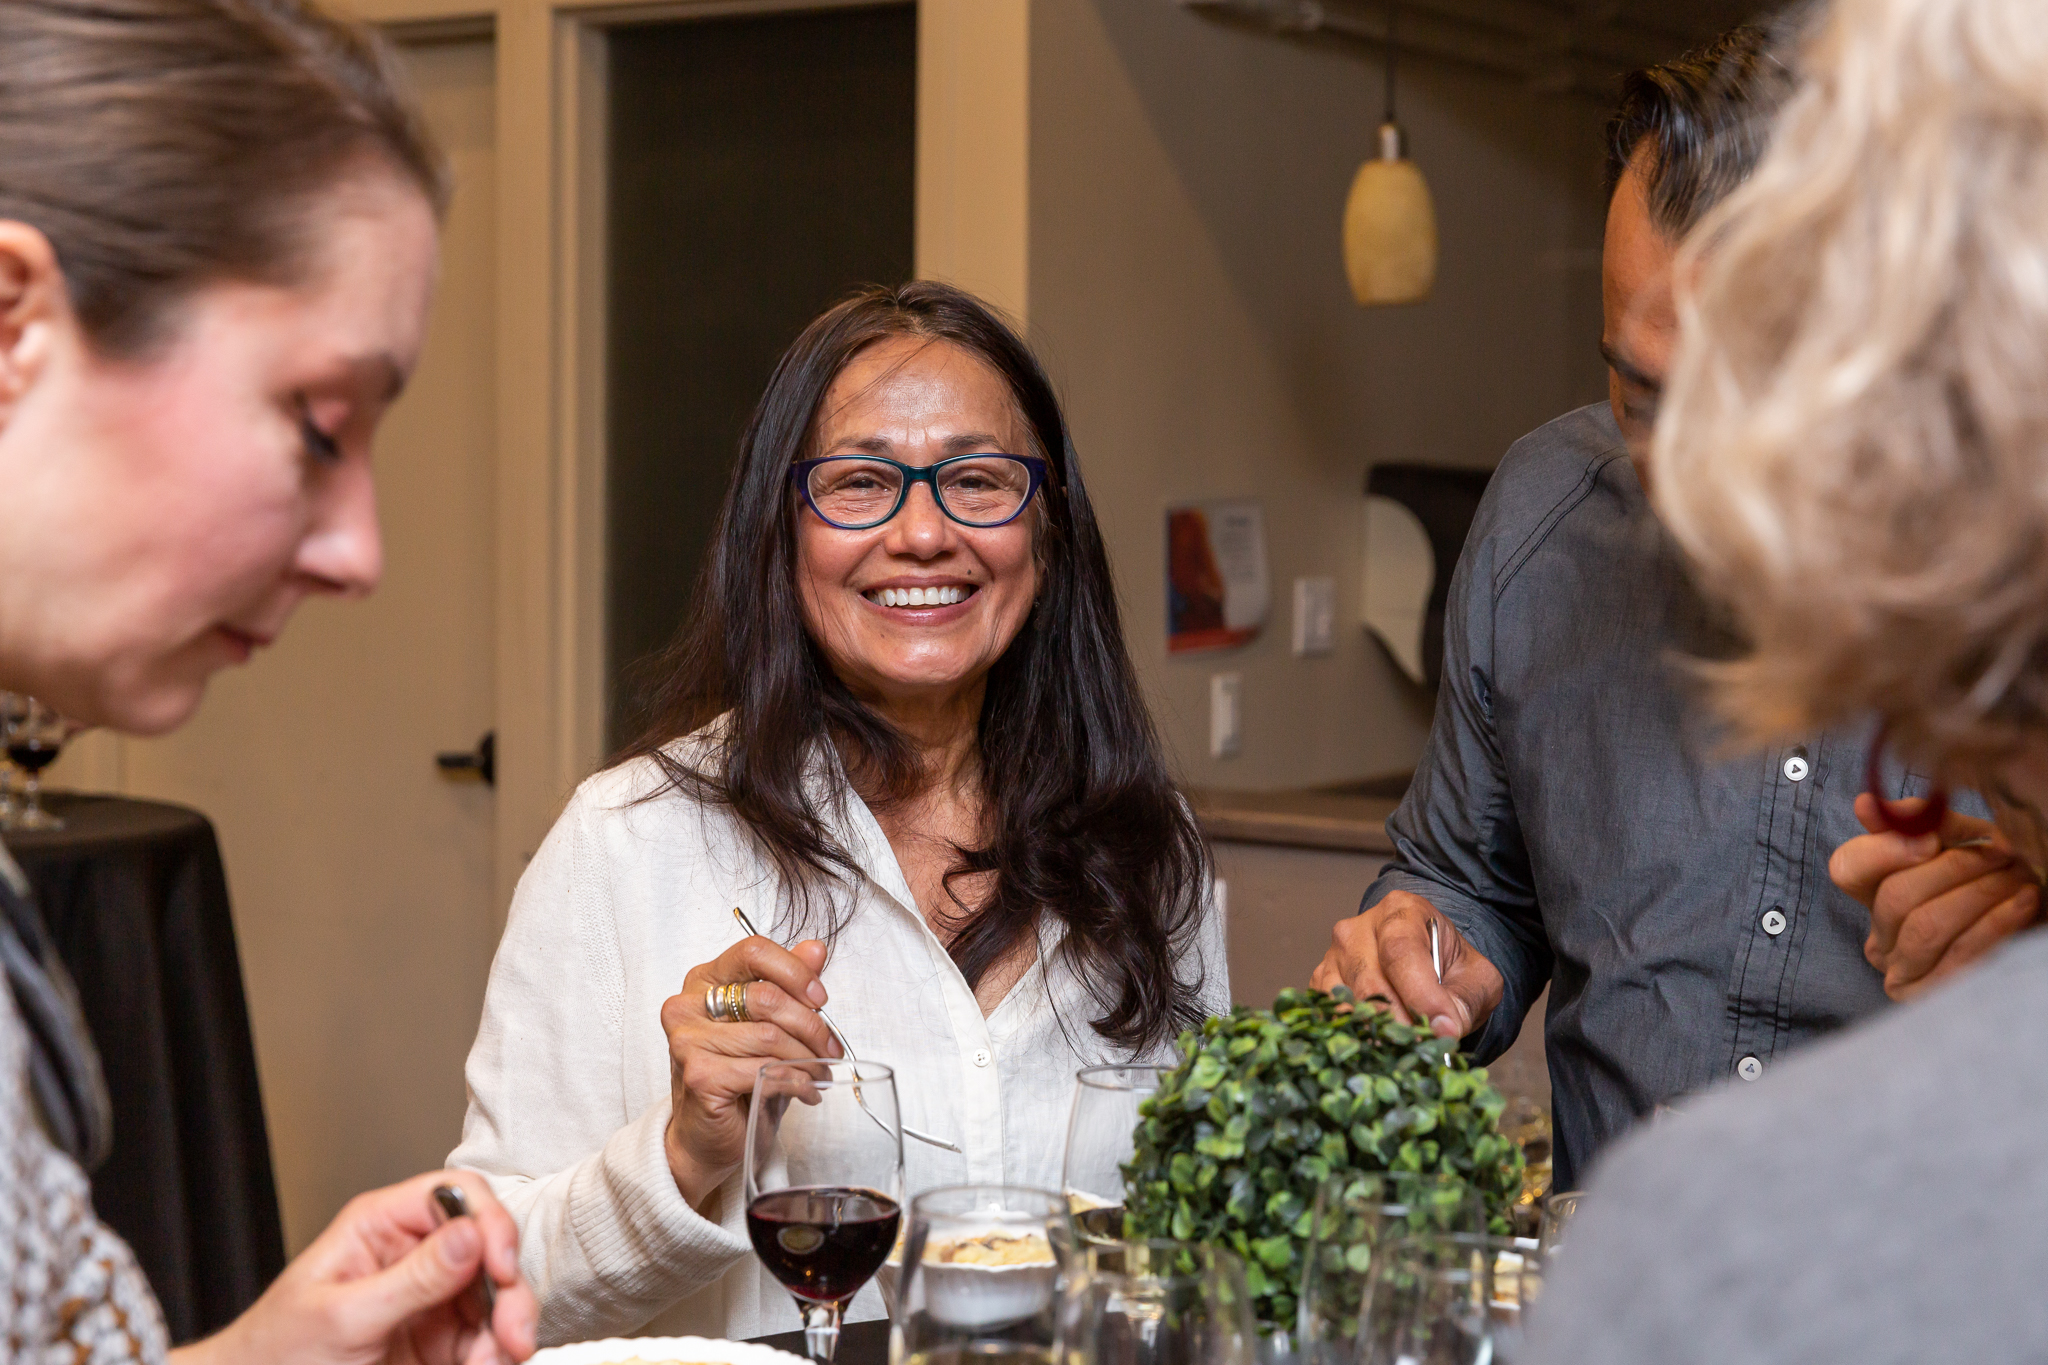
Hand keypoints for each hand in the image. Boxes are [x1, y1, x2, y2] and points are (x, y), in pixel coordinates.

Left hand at [170, 1170, 536, 1364]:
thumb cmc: (275, 1352)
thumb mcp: (342, 1316)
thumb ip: (411, 1278)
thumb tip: (470, 1234)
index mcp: (383, 1225)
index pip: (457, 1195)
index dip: (489, 1223)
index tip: (500, 1266)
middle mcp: (414, 1255)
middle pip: (489, 1250)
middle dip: (509, 1292)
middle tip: (513, 1332)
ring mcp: (431, 1300)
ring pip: (497, 1298)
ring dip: (506, 1331)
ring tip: (494, 1360)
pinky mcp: (441, 1341)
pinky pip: (486, 1339)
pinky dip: (494, 1354)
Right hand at [661, 935, 841, 1207]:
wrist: (705, 1136)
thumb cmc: (737, 1077)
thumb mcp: (768, 1025)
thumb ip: (788, 984)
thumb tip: (816, 949)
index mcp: (704, 980)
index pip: (753, 952)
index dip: (795, 972)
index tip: (820, 999)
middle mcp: (687, 1005)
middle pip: (767, 997)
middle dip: (811, 1026)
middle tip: (830, 1049)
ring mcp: (687, 1040)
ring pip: (770, 1036)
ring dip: (807, 1059)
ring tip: (820, 1074)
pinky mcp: (698, 1075)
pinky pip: (763, 1070)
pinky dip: (796, 1082)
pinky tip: (806, 1092)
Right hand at [1310, 891, 1504, 1038]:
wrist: (1426, 960)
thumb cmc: (1450, 966)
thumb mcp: (1477, 976)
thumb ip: (1466, 999)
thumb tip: (1443, 1030)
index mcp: (1400, 912)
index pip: (1401, 952)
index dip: (1420, 994)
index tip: (1440, 1028)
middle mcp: (1358, 929)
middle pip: (1370, 983)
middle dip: (1400, 1023)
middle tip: (1426, 1050)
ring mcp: (1333, 956)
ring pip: (1346, 1004)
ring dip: (1377, 1034)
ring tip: (1406, 1051)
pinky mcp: (1321, 983)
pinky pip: (1330, 1014)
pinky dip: (1355, 1035)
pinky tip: (1381, 1046)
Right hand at [1831, 792, 2041, 999]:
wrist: (2033, 936)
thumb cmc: (1996, 888)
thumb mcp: (1962, 849)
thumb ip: (1922, 824)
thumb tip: (1867, 807)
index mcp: (1873, 900)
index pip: (1847, 868)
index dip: (1882, 850)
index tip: (1932, 837)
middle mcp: (1879, 940)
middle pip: (1893, 896)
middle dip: (1952, 869)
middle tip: (2001, 850)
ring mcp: (1901, 975)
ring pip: (1925, 927)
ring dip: (1979, 895)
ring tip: (2019, 875)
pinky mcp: (1932, 1001)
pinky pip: (1959, 957)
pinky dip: (1996, 924)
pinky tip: (2025, 902)